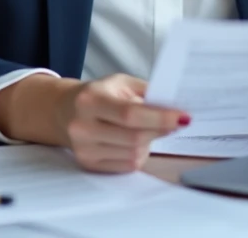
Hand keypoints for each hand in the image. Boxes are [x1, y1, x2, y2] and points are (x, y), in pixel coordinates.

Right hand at [55, 74, 189, 172]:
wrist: (64, 110)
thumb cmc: (98, 94)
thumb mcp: (120, 82)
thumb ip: (146, 93)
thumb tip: (174, 108)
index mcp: (90, 99)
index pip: (130, 114)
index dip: (160, 118)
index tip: (183, 117)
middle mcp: (83, 126)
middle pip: (134, 137)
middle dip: (161, 130)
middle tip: (175, 122)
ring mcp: (84, 149)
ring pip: (134, 154)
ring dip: (150, 142)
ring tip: (149, 129)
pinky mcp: (88, 164)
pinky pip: (127, 165)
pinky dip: (139, 153)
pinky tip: (136, 141)